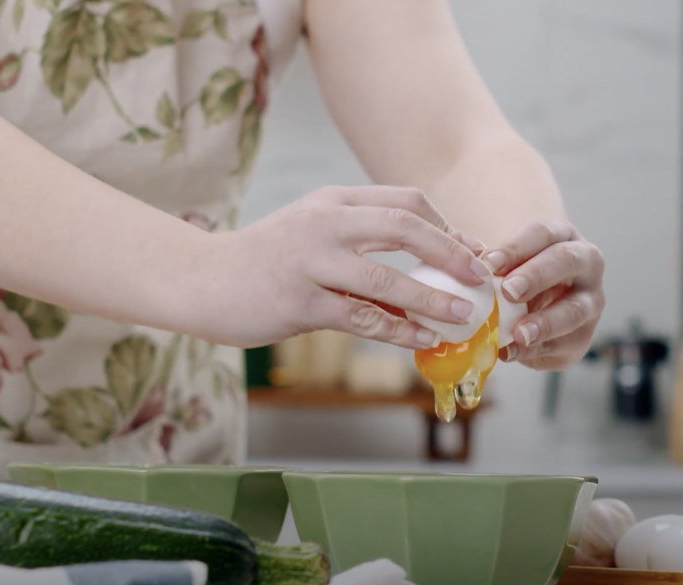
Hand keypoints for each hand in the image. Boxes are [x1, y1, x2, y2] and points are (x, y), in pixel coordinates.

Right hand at [202, 186, 490, 348]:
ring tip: (465, 313)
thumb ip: (356, 240)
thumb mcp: (309, 232)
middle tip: (482, 276)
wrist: (200, 279)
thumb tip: (418, 272)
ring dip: (433, 297)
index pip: (404, 202)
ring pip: (386, 278)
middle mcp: (324, 223)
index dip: (444, 226)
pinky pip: (361, 318)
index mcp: (332, 202)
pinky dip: (399, 329)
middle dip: (451, 252)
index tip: (468, 251)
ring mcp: (310, 262)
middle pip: (404, 227)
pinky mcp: (298, 303)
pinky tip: (423, 338)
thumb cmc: (262, 260)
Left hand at [483, 221, 604, 369]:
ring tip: (519, 334)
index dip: (516, 248)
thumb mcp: (500, 265)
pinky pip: (563, 344)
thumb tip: (468, 259)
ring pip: (575, 309)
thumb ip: (485, 262)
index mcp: (561, 237)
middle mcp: (584, 264)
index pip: (542, 233)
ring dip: (545, 323)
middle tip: (509, 291)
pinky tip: (512, 352)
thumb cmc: (512, 278)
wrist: (530, 314)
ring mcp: (590, 301)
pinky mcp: (582, 337)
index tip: (490, 263)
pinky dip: (536, 351)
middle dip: (537, 275)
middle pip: (567, 261)